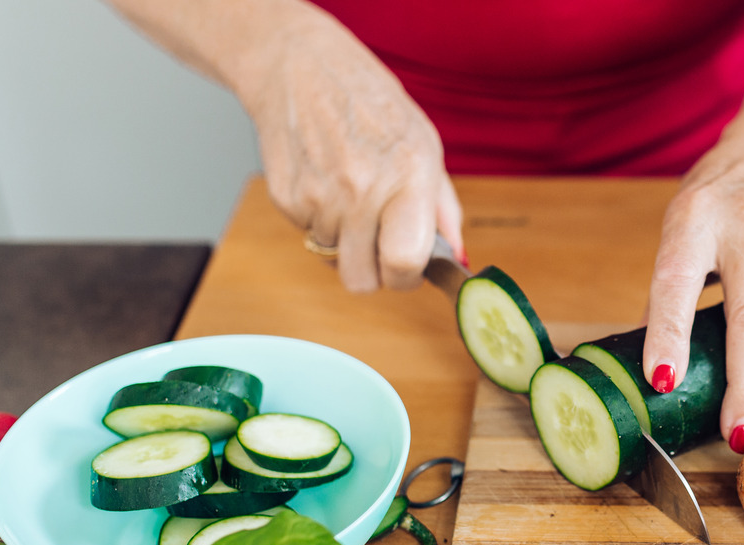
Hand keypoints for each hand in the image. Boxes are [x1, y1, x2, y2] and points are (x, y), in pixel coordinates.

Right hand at [236, 10, 462, 291]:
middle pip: (362, 279)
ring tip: (347, 191)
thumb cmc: (369, 102)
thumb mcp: (423, 142)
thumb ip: (442, 207)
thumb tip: (458, 257)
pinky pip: (307, 235)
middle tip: (377, 242)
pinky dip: (316, 219)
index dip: (406, 278)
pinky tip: (323, 179)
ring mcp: (319, 195)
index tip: (407, 270)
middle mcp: (363, 188)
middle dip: (372, 270)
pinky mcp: (285, 197)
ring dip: (343, 237)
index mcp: (409, 174)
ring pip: (333, 258)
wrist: (299, 65)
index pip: (406, 263)